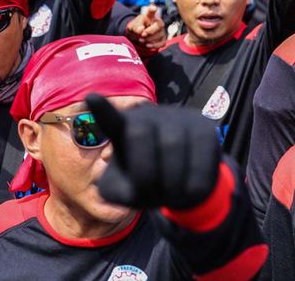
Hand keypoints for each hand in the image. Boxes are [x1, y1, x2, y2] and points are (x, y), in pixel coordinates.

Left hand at [86, 95, 220, 209]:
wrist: (182, 180)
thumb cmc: (142, 181)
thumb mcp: (121, 192)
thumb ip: (115, 193)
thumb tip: (132, 187)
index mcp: (120, 130)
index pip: (109, 118)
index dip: (102, 109)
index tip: (90, 97)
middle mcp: (147, 116)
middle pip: (139, 134)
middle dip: (144, 172)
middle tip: (152, 197)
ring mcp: (177, 117)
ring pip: (172, 145)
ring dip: (171, 183)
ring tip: (171, 196)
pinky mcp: (204, 127)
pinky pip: (201, 154)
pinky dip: (195, 183)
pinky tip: (191, 190)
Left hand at [125, 6, 165, 51]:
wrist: (136, 39)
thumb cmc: (135, 30)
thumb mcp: (132, 27)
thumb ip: (135, 27)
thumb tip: (141, 29)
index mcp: (149, 16)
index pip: (151, 11)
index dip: (153, 9)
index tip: (153, 8)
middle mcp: (157, 22)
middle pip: (160, 25)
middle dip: (151, 31)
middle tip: (142, 34)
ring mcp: (161, 31)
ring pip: (160, 35)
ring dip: (150, 39)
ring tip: (141, 40)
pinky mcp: (162, 39)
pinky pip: (162, 43)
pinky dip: (154, 45)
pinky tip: (147, 45)